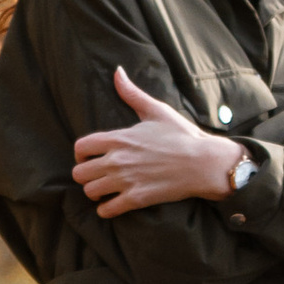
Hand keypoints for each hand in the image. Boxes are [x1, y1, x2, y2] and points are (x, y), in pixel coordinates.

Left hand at [72, 65, 243, 213]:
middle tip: (96, 175)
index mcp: (119, 138)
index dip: (80, 154)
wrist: (204, 163)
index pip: (80, 148)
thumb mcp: (156, 110)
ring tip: (105, 191)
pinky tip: (113, 204)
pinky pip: (107, 211)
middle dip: (85, 175)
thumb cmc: (181, 135)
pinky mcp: (137, 199)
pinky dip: (106, 209)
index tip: (89, 157)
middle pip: (79, 173)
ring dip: (95, 192)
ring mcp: (126, 180)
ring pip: (90, 192)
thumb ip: (132, 93)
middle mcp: (117, 160)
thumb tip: (117, 72)